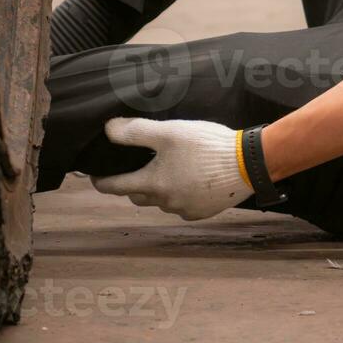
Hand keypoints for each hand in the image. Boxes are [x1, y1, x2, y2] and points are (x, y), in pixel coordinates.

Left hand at [90, 117, 253, 220]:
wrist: (248, 165)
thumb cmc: (207, 146)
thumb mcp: (169, 132)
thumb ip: (136, 132)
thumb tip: (108, 130)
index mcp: (153, 184)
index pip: (115, 186)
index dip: (101, 179)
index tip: (94, 174)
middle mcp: (165, 202)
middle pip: (137, 195)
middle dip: (132, 182)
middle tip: (136, 165)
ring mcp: (184, 210)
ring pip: (161, 200)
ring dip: (158, 188)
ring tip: (169, 167)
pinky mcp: (202, 213)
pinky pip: (181, 205)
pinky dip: (180, 193)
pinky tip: (190, 178)